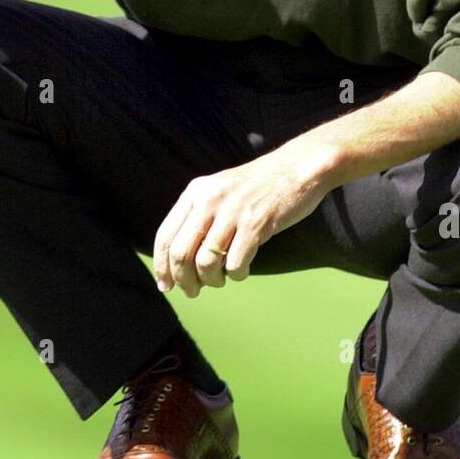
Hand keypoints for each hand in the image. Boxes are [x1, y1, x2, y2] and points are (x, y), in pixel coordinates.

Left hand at [152, 141, 334, 297]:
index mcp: (195, 192)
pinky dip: (236, 275)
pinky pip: (236, 264)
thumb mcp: (219, 190)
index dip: (162, 267)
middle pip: (181, 253)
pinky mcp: (256, 223)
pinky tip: (242, 270)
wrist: (298, 167)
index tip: (166, 286)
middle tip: (193, 291)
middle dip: (184, 281)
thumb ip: (198, 216)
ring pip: (206, 262)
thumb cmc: (258, 186)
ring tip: (221, 279)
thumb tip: (178, 260)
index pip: (165, 236)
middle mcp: (209, 199)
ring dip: (212, 280)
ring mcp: (233, 211)